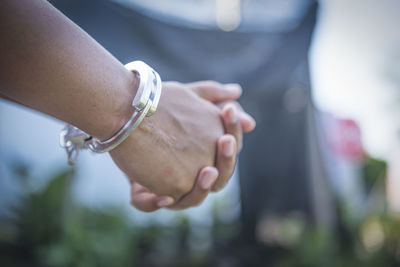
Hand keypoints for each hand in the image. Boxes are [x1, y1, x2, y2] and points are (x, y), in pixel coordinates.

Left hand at [129, 81, 255, 210]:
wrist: (124, 111)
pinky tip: (164, 195)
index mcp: (208, 156)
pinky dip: (162, 202)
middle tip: (225, 140)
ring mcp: (172, 185)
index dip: (233, 130)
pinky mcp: (150, 192)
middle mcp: (194, 174)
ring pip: (194, 197)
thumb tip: (250, 120)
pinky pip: (158, 204)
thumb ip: (215, 101)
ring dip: (202, 188)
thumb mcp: (187, 98)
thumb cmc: (159, 106)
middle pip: (219, 176)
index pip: (230, 149)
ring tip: (208, 171)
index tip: (228, 111)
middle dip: (225, 160)